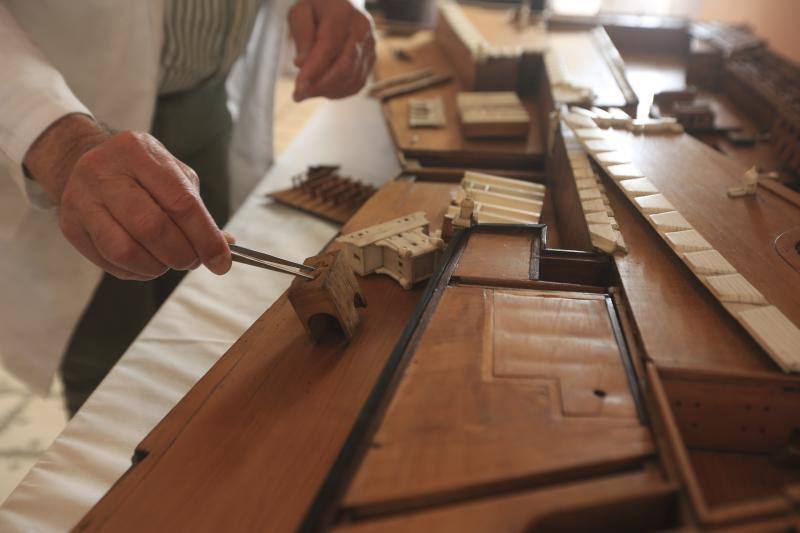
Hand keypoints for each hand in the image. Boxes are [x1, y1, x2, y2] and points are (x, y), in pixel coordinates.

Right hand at [23, 114, 231, 280]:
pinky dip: (137, 271)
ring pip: (125, 251)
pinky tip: (147, 261)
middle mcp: (104, 171)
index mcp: (138, 152)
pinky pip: (109, 262)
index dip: (205, 237)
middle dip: (182, 254)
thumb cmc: (141, 172)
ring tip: (169, 262)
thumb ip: (198, 210)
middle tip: (193, 261)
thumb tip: (223, 246)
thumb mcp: (173, 176)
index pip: (180, 202)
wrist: (85, 161)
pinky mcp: (70, 225)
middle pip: (151, 228)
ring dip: (157, 267)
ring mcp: (81, 199)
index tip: (221, 261)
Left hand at [289, 0, 375, 101]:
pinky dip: (339, 92)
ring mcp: (370, 45)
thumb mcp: (301, 12)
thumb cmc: (317, 7)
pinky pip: (357, 83)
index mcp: (343, 13)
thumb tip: (301, 65)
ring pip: (352, 78)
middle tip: (299, 96)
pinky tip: (323, 90)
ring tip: (308, 92)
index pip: (329, 46)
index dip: (313, 70)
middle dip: (320, 86)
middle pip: (345, 66)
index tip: (298, 88)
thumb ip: (302, 35)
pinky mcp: (371, 59)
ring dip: (328, 91)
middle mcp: (362, 29)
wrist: (343, 1)